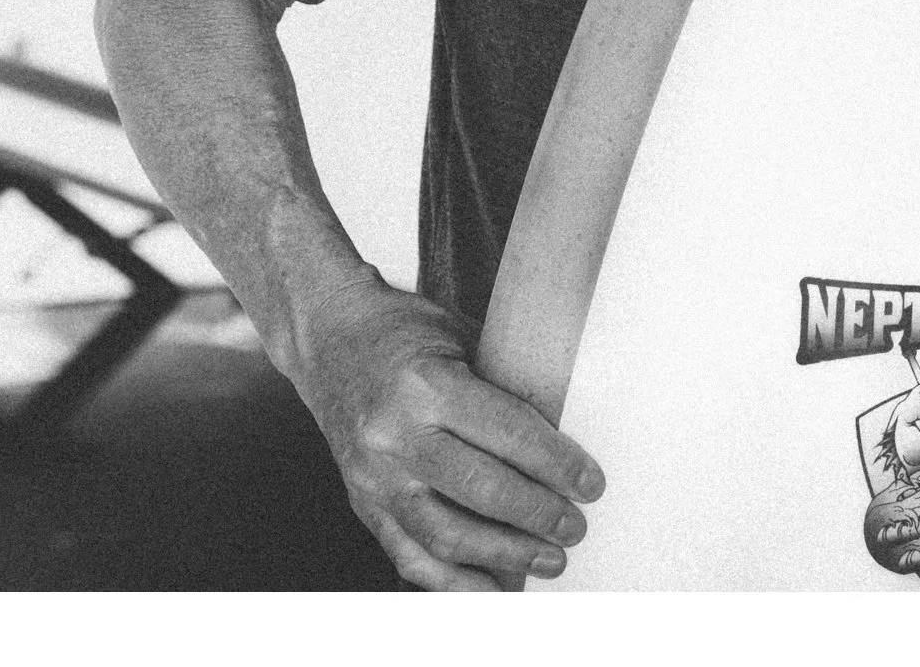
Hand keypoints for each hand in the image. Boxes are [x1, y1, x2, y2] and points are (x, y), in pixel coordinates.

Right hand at [291, 272, 603, 591]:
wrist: (330, 339)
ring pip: (447, 535)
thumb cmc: (403, 332)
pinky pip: (411, 556)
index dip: (555, 463)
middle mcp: (395, 436)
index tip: (589, 483)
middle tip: (575, 527)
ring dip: (504, 555)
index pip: (506, 433)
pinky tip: (492, 586)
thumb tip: (562, 435)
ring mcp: (374, 477)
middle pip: (481, 490)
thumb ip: (500, 386)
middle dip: (538, 515)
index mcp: (425, 385)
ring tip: (547, 560)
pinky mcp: (364, 504)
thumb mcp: (459, 338)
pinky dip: (454, 581)